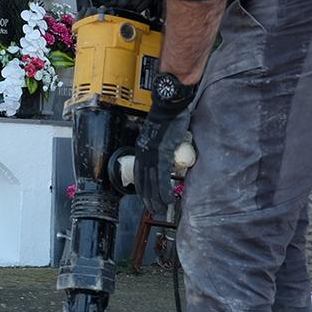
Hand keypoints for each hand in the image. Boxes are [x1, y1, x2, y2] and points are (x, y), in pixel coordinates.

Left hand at [136, 74, 195, 221]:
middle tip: (153, 209)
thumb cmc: (170, 114)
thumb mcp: (162, 134)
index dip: (143, 187)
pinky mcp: (162, 152)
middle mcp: (144, 151)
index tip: (146, 198)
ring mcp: (152, 152)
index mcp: (143, 147)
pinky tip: (167, 198)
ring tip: (160, 208)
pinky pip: (162, 175)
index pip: (140, 172)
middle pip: (144, 179)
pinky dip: (164, 188)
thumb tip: (170, 154)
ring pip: (152, 181)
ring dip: (156, 197)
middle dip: (148, 197)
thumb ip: (163, 146)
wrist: (171, 103)